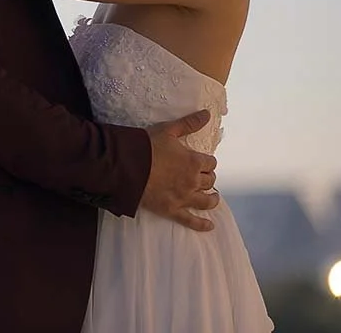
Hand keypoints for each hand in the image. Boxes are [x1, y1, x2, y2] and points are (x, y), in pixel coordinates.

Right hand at [139, 109, 219, 231]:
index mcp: (194, 162)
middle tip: (202, 176)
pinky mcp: (172, 210)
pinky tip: (209, 226)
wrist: (127, 166)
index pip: (210, 163)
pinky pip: (191, 220)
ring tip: (213, 198)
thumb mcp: (169, 130)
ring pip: (206, 201)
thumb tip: (208, 114)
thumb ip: (189, 123)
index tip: (202, 161)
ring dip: (212, 199)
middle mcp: (193, 181)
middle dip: (207, 178)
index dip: (206, 161)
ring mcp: (184, 198)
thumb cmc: (147, 146)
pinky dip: (202, 225)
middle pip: (209, 181)